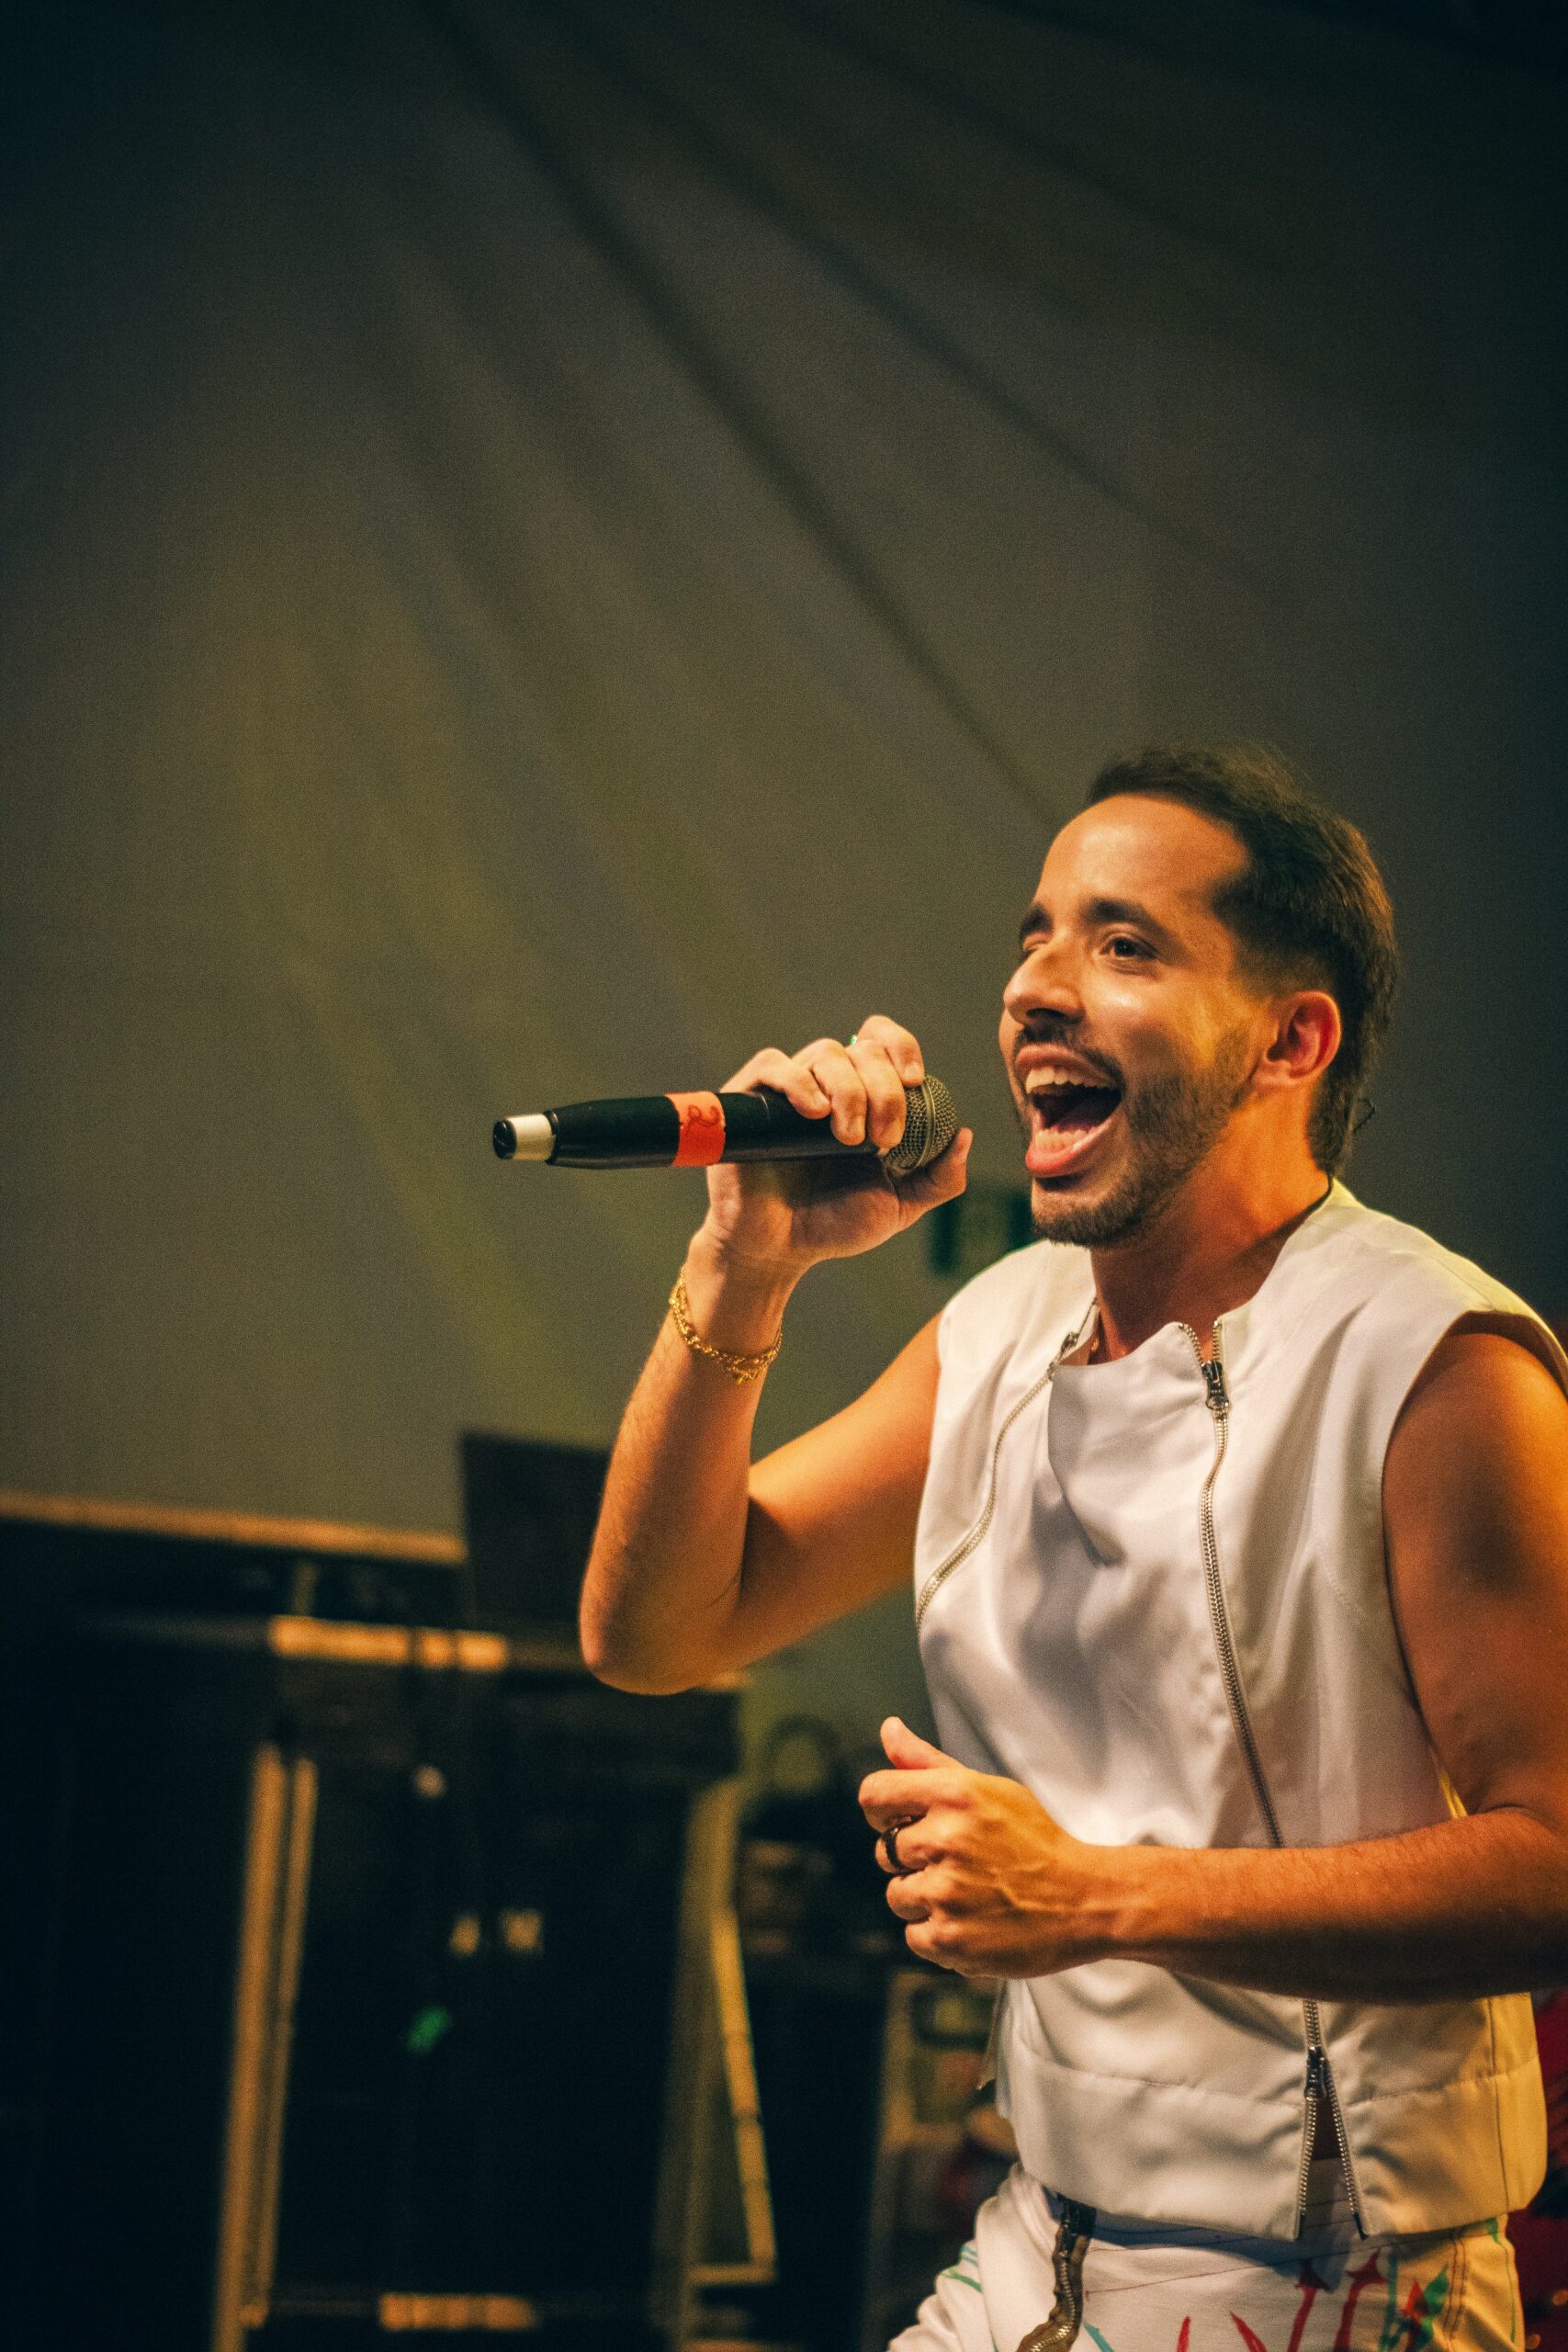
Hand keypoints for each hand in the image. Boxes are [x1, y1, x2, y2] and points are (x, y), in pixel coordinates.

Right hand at [695, 1016, 969, 1281]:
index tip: (916, 1082)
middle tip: (883, 1139)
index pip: (884, 1043)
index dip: (903, 1048)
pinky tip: (815, 1113)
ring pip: (825, 1052)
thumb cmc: (834, 1225)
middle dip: (884, 1090)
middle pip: (863, 1050)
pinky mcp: (751, 1100)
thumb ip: (940, 1178)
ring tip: (848, 1138)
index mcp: (865, 1098)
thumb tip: (965, 1135)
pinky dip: (798, 1081)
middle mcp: (828, 1085)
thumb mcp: (900, 1206)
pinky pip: (773, 1064)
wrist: (779, 1251)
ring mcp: (789, 1091)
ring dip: (848, 1090)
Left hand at [859, 1718, 1103, 1977]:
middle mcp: (945, 1839)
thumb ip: (928, 1762)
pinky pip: (914, 1935)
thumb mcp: (989, 1790)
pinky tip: (974, 1921)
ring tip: (970, 1893)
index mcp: (954, 1794)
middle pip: (885, 1850)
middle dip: (915, 1858)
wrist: (1083, 1901)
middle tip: (960, 1863)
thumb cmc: (1035, 1841)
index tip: (904, 1822)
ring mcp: (946, 1892)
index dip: (884, 1811)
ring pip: (897, 1894)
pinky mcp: (949, 1939)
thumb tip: (888, 1729)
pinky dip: (939, 1934)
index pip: (873, 1795)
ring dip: (925, 1899)